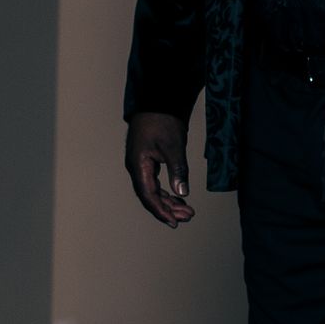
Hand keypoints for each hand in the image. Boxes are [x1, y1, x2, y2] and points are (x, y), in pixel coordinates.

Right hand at [125, 111, 193, 226]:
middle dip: (169, 208)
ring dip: (170, 201)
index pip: (148, 196)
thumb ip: (178, 170)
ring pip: (154, 190)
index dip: (161, 211)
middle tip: (188, 216)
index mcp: (138, 166)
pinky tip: (179, 197)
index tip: (174, 222)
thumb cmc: (163, 121)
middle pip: (151, 196)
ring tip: (187, 210)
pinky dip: (167, 191)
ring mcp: (141, 164)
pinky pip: (155, 182)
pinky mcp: (148, 161)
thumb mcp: (173, 147)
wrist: (158, 101)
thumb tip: (183, 194)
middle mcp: (136, 168)